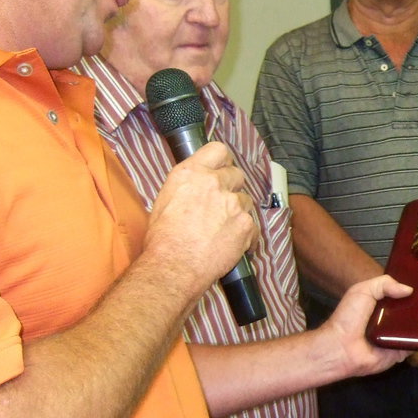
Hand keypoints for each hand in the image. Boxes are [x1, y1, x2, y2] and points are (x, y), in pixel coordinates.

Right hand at [144, 142, 257, 288]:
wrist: (174, 267)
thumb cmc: (163, 240)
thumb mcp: (166, 200)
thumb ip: (188, 186)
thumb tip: (197, 186)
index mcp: (191, 173)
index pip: (218, 150)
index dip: (223, 161)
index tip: (222, 169)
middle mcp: (214, 183)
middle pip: (237, 175)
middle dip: (231, 188)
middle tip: (221, 206)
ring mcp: (233, 203)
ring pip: (246, 200)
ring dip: (238, 212)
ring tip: (222, 230)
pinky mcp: (247, 224)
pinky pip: (253, 226)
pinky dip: (246, 235)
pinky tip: (230, 244)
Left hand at [325, 275, 413, 375]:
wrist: (341, 348)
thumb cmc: (349, 317)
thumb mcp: (362, 290)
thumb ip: (384, 283)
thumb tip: (410, 290)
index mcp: (383, 305)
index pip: (404, 295)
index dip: (416, 289)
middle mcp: (393, 320)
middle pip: (416, 310)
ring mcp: (399, 336)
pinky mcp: (402, 351)